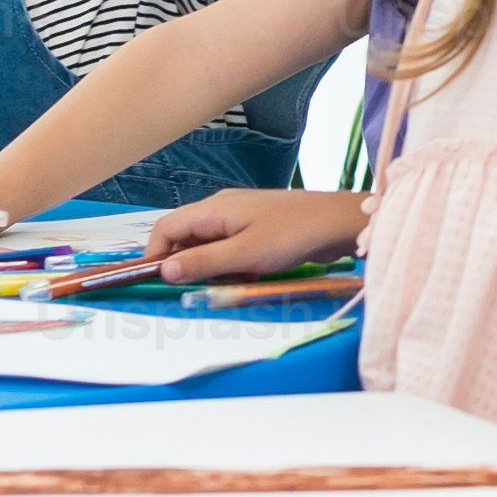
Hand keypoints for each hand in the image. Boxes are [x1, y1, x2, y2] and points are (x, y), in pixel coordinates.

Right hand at [130, 184, 368, 288]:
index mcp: (213, 209)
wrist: (340, 222)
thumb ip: (204, 262)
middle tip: (204, 287)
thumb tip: (164, 270)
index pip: (166, 228)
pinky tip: (252, 275)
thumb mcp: (245, 254)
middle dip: (189, 265)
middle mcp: (221, 209)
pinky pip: (232, 249)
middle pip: (186, 238)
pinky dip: (234, 265)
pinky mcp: (257, 229)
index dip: (155, 255)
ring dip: (214, 268)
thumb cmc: (293, 235)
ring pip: (210, 247)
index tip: (157, 282)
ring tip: (236, 280)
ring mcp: (240, 218)